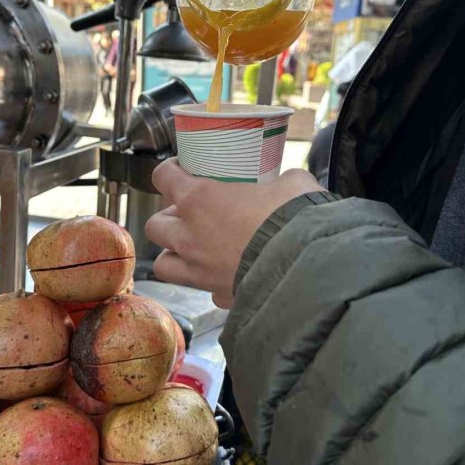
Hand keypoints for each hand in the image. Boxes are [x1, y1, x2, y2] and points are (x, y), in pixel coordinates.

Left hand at [146, 159, 321, 307]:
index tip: (182, 170)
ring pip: (163, 264)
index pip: (163, 176)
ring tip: (194, 248)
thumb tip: (287, 184)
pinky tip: (226, 275)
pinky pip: (204, 290)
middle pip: (156, 225)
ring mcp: (200, 270)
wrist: (308, 268)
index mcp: (199, 200)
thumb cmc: (294, 218)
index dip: (169, 171)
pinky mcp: (219, 294)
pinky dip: (210, 283)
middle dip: (170, 218)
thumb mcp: (291, 183)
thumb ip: (278, 182)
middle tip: (191, 213)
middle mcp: (190, 236)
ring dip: (174, 254)